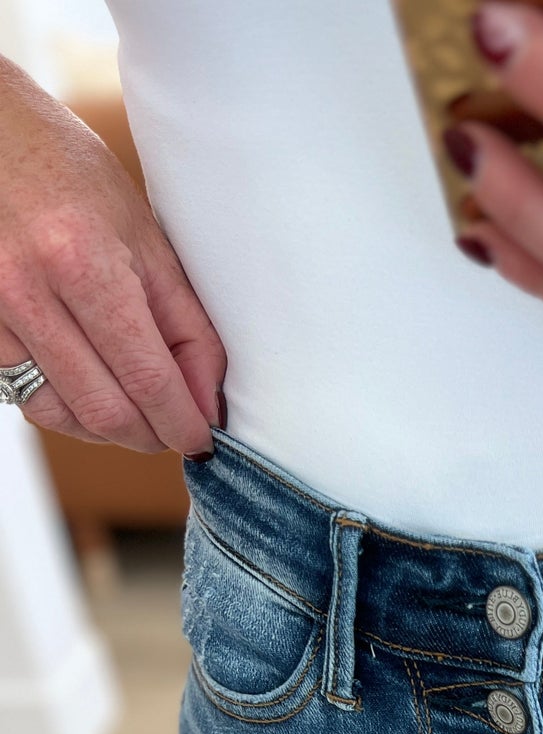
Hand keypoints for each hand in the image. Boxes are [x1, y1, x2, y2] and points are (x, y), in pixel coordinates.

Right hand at [0, 57, 223, 452]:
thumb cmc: (70, 173)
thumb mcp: (143, 236)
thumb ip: (184, 324)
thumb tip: (206, 402)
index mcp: (82, 262)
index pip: (146, 378)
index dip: (182, 422)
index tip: (202, 440)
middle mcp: (28, 291)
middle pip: (104, 410)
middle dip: (150, 435)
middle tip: (175, 431)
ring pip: (61, 415)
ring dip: (109, 432)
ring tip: (137, 414)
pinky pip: (27, 397)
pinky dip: (69, 411)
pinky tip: (93, 393)